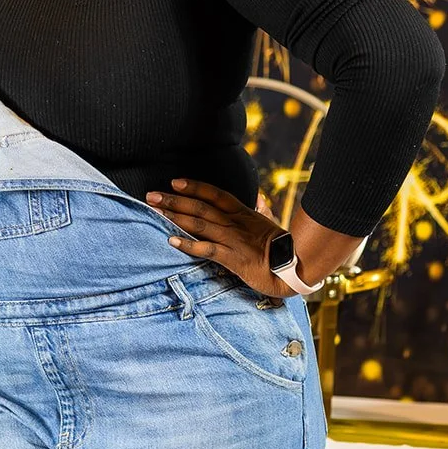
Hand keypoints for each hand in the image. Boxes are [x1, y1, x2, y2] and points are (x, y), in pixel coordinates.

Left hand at [147, 178, 291, 298]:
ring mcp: (233, 239)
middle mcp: (234, 223)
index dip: (194, 186)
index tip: (174, 182)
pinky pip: (207, 249)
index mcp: (243, 213)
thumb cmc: (283, 247)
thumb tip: (259, 200)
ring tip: (156, 210)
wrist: (295, 266)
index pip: (215, 194)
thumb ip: (262, 211)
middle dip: (173, 200)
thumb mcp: (271, 224)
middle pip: (200, 206)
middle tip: (151, 195)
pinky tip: (172, 241)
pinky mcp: (233, 258)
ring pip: (199, 224)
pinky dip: (189, 244)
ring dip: (175, 216)